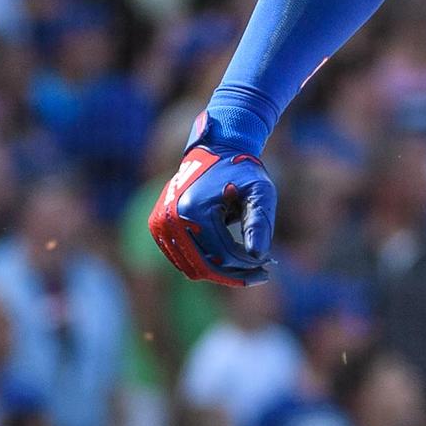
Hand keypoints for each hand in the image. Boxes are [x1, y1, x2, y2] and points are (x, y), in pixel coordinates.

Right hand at [148, 141, 277, 282]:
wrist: (215, 150)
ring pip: (192, 267)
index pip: (221, 255)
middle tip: (260, 274)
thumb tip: (258, 256)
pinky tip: (229, 259)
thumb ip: (260, 223)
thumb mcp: (260, 192)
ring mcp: (160, 224)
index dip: (246, 266)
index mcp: (194, 210)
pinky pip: (182, 258)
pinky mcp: (158, 226)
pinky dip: (205, 262)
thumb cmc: (242, 172)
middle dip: (234, 275)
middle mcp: (171, 219)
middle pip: (204, 267)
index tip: (267, 267)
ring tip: (247, 267)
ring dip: (220, 272)